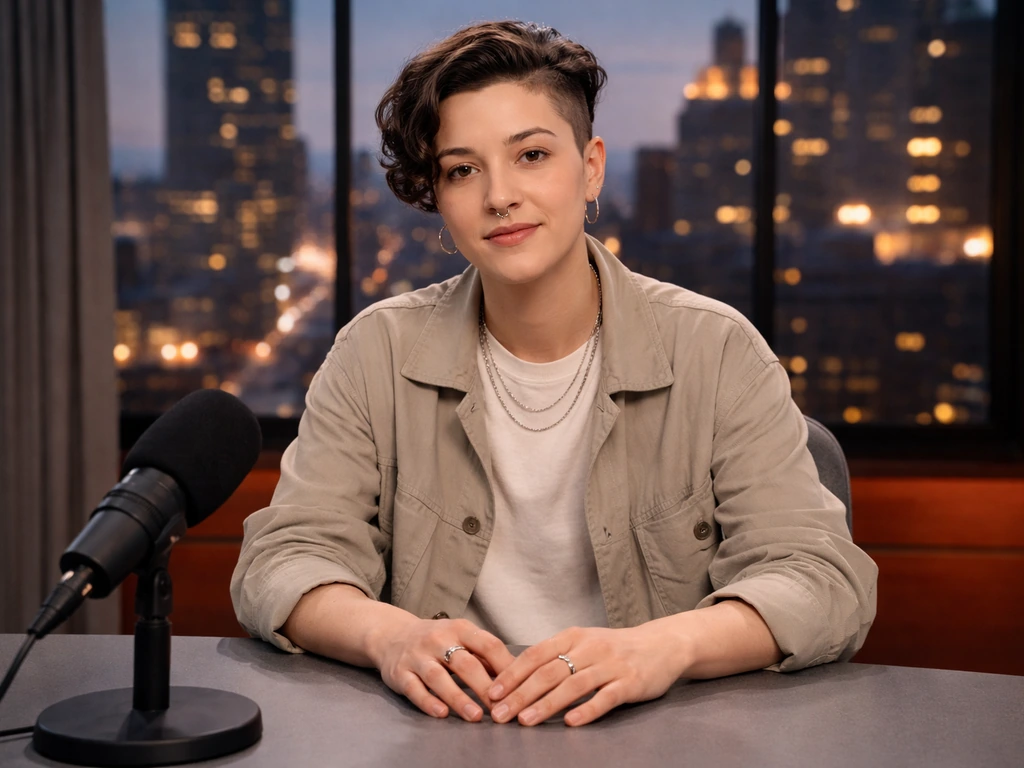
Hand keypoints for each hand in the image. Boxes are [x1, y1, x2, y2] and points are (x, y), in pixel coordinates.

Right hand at [371, 617, 515, 721]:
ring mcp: (417, 656)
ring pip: (438, 677)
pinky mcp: (400, 673)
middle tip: (501, 709)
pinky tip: (442, 714)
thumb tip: (517, 675)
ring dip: (458, 698)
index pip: (488, 644)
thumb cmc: (437, 641)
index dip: (504, 666)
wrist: (392, 635)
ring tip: (475, 716)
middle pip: (465, 663)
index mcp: (460, 628)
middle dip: (485, 687)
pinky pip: (414, 688)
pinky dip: (428, 702)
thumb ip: (485, 655)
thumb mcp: (462, 637)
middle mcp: (438, 639)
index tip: (519, 687)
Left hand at [486, 625, 684, 726]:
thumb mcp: (583, 643)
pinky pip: (605, 697)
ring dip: (546, 704)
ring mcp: (610, 664)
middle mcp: (589, 647)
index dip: (512, 674)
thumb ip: (556, 656)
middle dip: (520, 694)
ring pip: (573, 685)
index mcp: (573, 636)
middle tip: (500, 714)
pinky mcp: (630, 682)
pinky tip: (570, 723)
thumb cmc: (614, 648)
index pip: (535, 654)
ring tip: (526, 721)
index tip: (491, 692)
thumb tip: (516, 676)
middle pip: (549, 671)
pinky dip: (587, 710)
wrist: (661, 644)